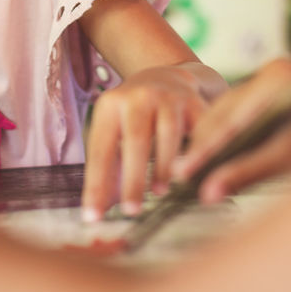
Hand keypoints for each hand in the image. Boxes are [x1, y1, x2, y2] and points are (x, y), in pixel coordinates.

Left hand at [81, 65, 207, 220]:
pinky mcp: (194, 102)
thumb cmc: (136, 114)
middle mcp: (139, 96)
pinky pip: (197, 131)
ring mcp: (169, 97)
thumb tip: (99, 209)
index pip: (101, 149)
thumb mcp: (116, 130)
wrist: (169, 75)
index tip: (93, 215)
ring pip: (167, 134)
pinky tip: (191, 174)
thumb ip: (109, 167)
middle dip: (133, 178)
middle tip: (130, 210)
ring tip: (159, 193)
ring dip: (163, 166)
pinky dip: (194, 154)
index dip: (97, 183)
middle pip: (135, 140)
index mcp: (110, 105)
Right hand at [172, 57, 290, 202]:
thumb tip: (209, 194)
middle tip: (178, 176)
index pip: (235, 119)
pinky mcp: (266, 89)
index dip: (208, 150)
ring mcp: (268, 77)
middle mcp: (272, 70)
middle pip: (225, 114)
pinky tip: (204, 159)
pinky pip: (233, 114)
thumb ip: (247, 173)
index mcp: (281, 76)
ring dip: (207, 143)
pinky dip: (220, 138)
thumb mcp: (290, 159)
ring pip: (225, 114)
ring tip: (184, 172)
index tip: (185, 172)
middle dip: (204, 148)